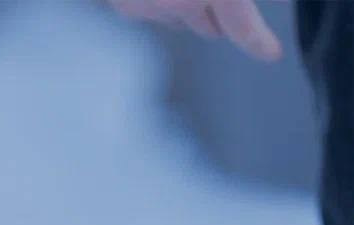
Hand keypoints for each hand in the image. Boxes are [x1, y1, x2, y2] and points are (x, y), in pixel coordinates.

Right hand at [108, 0, 282, 61]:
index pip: (242, 27)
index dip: (259, 41)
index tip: (270, 52)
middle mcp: (180, 4)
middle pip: (208, 28)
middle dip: (217, 14)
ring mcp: (146, 7)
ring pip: (177, 18)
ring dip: (185, 4)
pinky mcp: (123, 5)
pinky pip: (148, 9)